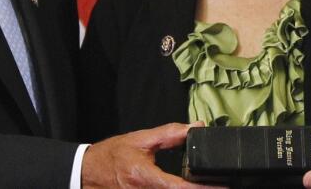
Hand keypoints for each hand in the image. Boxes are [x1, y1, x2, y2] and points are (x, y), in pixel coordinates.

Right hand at [82, 123, 208, 187]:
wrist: (87, 172)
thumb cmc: (111, 156)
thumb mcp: (140, 140)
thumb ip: (169, 134)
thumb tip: (195, 127)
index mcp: (145, 178)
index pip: (180, 188)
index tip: (222, 186)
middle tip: (220, 186)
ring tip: (205, 185)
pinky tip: (184, 187)